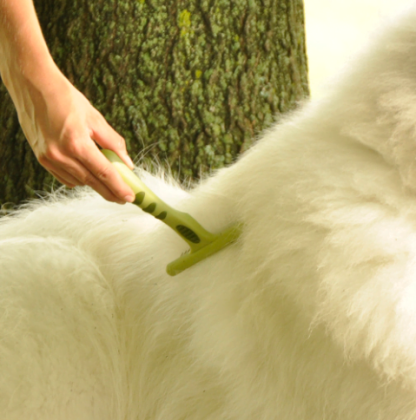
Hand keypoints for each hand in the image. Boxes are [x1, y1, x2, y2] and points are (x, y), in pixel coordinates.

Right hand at [18, 73, 135, 204]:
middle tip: (123, 198)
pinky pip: (65, 178)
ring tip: (108, 181)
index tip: (130, 197)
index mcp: (76, 143)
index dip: (119, 187)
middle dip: (110, 193)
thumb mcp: (95, 118)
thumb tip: (127, 164)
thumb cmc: (66, 98)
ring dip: (95, 184)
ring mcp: (48, 159)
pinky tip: (88, 174)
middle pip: (92, 182)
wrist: (33, 85)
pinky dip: (79, 179)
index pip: (104, 172)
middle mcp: (61, 155)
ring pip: (79, 182)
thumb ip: (113, 143)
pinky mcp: (41, 159)